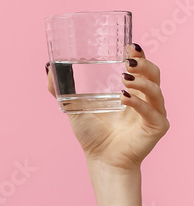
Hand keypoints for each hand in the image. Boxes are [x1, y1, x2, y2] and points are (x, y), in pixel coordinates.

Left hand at [47, 43, 167, 171]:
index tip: (130, 46)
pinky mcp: (156, 127)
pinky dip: (139, 104)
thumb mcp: (73, 106)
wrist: (101, 159)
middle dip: (144, 64)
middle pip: (154, 74)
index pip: (141, 67)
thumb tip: (48, 68)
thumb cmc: (92, 133)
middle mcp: (146, 99)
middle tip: (129, 61)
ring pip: (155, 90)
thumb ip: (60, 88)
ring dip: (141, 82)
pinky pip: (151, 112)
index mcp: (132, 90)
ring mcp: (153, 112)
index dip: (139, 55)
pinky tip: (124, 98)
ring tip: (125, 79)